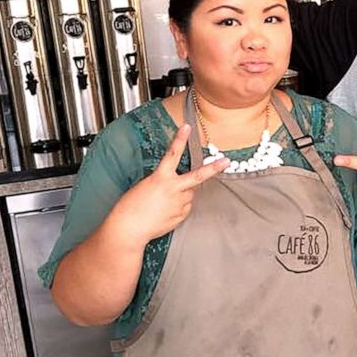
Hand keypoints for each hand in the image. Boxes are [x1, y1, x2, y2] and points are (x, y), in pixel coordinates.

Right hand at [110, 125, 228, 246]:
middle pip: (198, 176)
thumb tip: (178, 186)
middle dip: (214, 168)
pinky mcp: (181, 216)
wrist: (129, 228)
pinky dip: (179, 206)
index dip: (180, 139)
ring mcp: (179, 204)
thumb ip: (164, 182)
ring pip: (190, 193)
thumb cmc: (131, 206)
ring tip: (165, 200)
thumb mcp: (145, 186)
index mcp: (161, 178)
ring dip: (184, 193)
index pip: (172, 154)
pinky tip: (165, 210)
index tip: (187, 128)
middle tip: (226, 161)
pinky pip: (185, 207)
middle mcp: (174, 189)